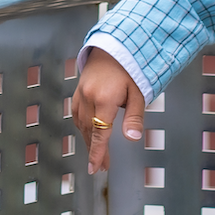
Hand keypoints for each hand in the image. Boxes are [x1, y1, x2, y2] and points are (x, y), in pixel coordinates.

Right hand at [72, 47, 145, 174]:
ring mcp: (80, 93)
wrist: (114, 46)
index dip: (98, 153)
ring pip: (81, 124)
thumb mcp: (138, 93)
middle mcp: (89, 97)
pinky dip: (82, 126)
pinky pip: (77, 114)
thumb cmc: (130, 69)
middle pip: (90, 132)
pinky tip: (89, 133)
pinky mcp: (77, 90)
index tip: (96, 168)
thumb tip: (132, 138)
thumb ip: (134, 117)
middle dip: (95, 151)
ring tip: (97, 153)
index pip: (100, 133)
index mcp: (105, 99)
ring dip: (88, 140)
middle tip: (102, 167)